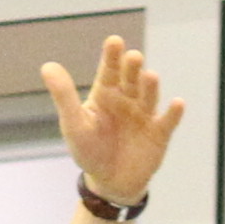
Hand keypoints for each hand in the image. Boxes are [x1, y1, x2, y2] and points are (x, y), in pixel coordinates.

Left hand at [44, 35, 183, 207]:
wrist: (110, 182)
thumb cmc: (89, 150)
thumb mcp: (74, 124)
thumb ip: (63, 96)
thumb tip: (47, 66)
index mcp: (106, 92)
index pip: (109, 69)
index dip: (112, 55)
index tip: (114, 41)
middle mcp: (127, 98)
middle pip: (131, 78)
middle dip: (133, 67)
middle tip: (133, 57)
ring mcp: (145, 114)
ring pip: (149, 95)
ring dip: (151, 86)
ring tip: (150, 77)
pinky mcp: (159, 133)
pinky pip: (167, 121)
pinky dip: (173, 113)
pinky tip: (177, 103)